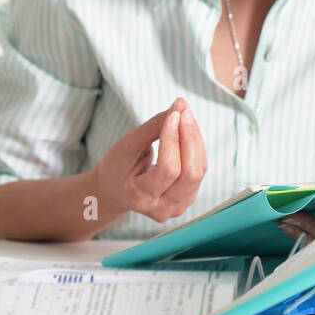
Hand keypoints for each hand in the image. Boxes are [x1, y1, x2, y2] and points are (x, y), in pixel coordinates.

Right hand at [94, 98, 206, 223]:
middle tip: (183, 110)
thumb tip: (181, 106)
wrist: (115, 190)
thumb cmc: (117, 167)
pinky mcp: (188, 199)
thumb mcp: (128, 145)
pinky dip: (196, 146)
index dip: (173, 140)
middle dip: (190, 138)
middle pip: (190, 173)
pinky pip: (200, 170)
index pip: (168, 170)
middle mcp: (161, 208)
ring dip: (195, 139)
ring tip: (185, 115)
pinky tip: (187, 130)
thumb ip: (154, 126)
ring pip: (199, 170)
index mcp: (139, 198)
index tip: (173, 114)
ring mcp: (177, 207)